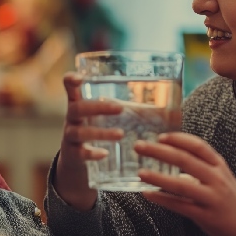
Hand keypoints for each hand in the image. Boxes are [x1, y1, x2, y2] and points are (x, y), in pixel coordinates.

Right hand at [55, 72, 123, 210]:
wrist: (74, 158)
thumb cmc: (93, 129)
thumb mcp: (98, 116)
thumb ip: (119, 107)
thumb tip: (166, 107)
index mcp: (78, 104)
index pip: (69, 88)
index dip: (70, 81)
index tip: (78, 77)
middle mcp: (71, 119)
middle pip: (77, 109)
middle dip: (98, 107)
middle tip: (120, 108)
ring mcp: (69, 137)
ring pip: (80, 133)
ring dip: (101, 133)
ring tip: (121, 134)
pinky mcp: (72, 155)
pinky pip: (80, 154)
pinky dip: (92, 153)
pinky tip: (105, 154)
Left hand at [135, 133, 235, 235]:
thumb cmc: (233, 201)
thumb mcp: (220, 178)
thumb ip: (200, 169)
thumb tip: (175, 165)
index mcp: (219, 165)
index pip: (197, 145)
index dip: (178, 139)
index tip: (160, 136)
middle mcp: (216, 178)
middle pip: (184, 159)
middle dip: (159, 151)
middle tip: (139, 146)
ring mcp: (211, 197)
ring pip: (181, 184)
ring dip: (158, 177)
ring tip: (140, 172)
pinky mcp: (205, 216)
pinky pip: (179, 206)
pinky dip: (162, 199)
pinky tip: (148, 194)